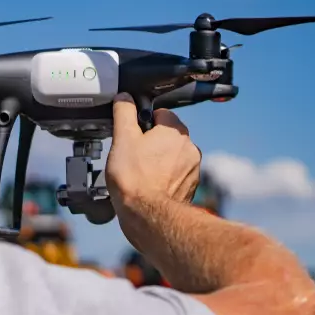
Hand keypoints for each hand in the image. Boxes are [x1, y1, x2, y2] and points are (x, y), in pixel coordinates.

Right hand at [105, 93, 200, 220]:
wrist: (147, 216)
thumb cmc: (134, 178)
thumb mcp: (122, 138)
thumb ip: (124, 113)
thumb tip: (125, 98)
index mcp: (175, 131)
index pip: (160, 113)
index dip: (143, 122)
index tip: (132, 134)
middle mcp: (189, 147)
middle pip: (167, 135)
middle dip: (152, 142)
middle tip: (133, 155)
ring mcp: (192, 169)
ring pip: (172, 155)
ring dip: (159, 160)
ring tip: (140, 173)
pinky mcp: (190, 187)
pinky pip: (176, 174)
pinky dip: (165, 177)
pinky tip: (149, 185)